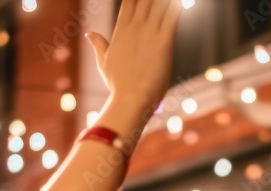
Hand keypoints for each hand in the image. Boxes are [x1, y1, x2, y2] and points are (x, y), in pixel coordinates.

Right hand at [86, 0, 181, 114]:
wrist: (130, 100)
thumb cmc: (118, 85)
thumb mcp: (104, 62)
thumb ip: (99, 45)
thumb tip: (89, 34)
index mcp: (121, 30)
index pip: (129, 1)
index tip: (142, 2)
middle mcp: (135, 27)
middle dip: (150, 0)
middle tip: (155, 4)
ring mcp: (149, 32)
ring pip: (159, 4)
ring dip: (165, 2)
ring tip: (174, 1)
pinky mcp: (165, 41)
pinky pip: (173, 16)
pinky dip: (177, 7)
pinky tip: (181, 3)